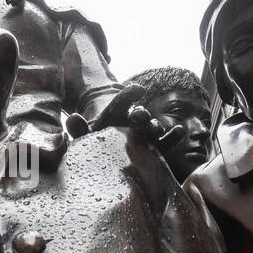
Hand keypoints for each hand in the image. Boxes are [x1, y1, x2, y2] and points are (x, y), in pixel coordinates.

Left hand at [66, 82, 185, 149]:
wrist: (107, 163)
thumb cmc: (95, 146)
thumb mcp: (86, 138)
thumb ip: (79, 129)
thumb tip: (71, 118)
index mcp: (116, 117)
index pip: (121, 104)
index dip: (127, 96)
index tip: (137, 89)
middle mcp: (133, 124)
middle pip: (138, 116)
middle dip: (140, 115)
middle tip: (139, 114)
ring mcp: (145, 136)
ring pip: (152, 128)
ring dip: (154, 126)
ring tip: (156, 127)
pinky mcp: (155, 150)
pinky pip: (165, 143)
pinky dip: (173, 137)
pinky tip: (180, 131)